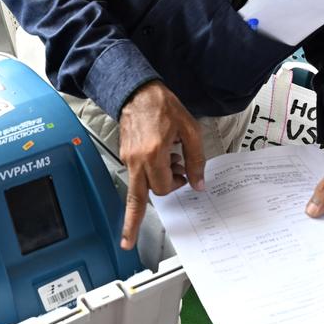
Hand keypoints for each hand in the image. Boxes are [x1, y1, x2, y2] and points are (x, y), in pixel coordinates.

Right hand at [118, 80, 204, 249]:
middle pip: (135, 201)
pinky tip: (161, 156)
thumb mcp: (190, 130)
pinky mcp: (124, 155)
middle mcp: (136, 160)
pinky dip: (149, 173)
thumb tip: (198, 183)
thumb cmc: (162, 106)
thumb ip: (196, 159)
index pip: (162, 188)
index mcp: (153, 154)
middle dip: (136, 218)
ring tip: (171, 163)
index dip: (176, 186)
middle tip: (136, 230)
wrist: (138, 92)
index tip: (184, 179)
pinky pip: (136, 174)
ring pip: (138, 188)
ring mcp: (127, 158)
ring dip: (155, 184)